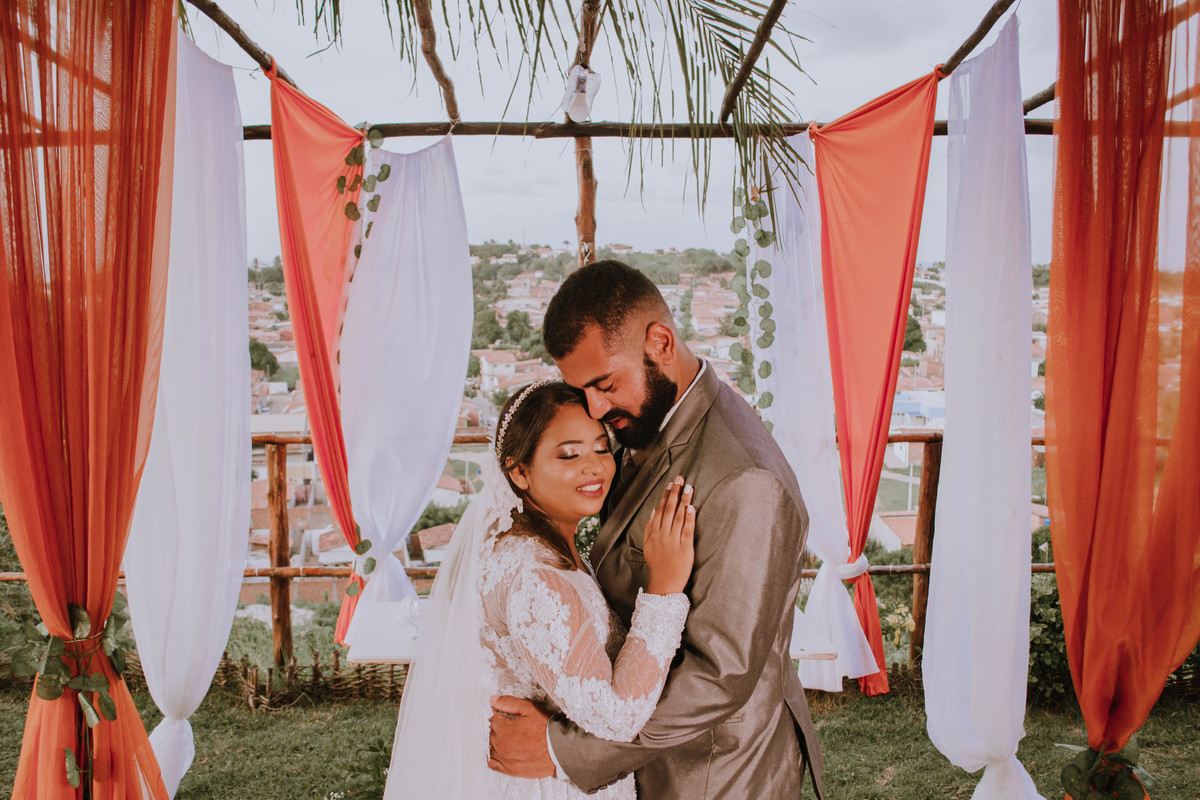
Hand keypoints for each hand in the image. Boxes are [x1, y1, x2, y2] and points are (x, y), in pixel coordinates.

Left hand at [487, 695, 554, 777]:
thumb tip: (492, 700)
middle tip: (511, 726)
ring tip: (508, 737)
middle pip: (490, 732)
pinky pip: (492, 763)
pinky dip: (492, 756)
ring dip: (495, 741)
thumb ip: (509, 703)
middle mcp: (500, 745)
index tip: (507, 716)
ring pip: (490, 746)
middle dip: (498, 727)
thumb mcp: (530, 709)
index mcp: (503, 729)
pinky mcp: (509, 769)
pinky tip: (499, 751)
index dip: (500, 715)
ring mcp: (504, 759)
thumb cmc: (547, 728)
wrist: (560, 750)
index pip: (492, 718)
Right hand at [643, 476, 695, 594]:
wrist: (664, 583)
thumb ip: (649, 528)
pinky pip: (687, 530)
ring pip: (678, 517)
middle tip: (681, 479)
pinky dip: (689, 518)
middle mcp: (663, 534)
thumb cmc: (658, 564)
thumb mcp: (648, 545)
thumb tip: (653, 511)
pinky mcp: (685, 548)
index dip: (666, 496)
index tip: (671, 484)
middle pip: (669, 509)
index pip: (660, 510)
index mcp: (654, 533)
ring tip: (689, 488)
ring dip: (683, 501)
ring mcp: (673, 541)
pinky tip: (691, 508)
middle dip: (675, 493)